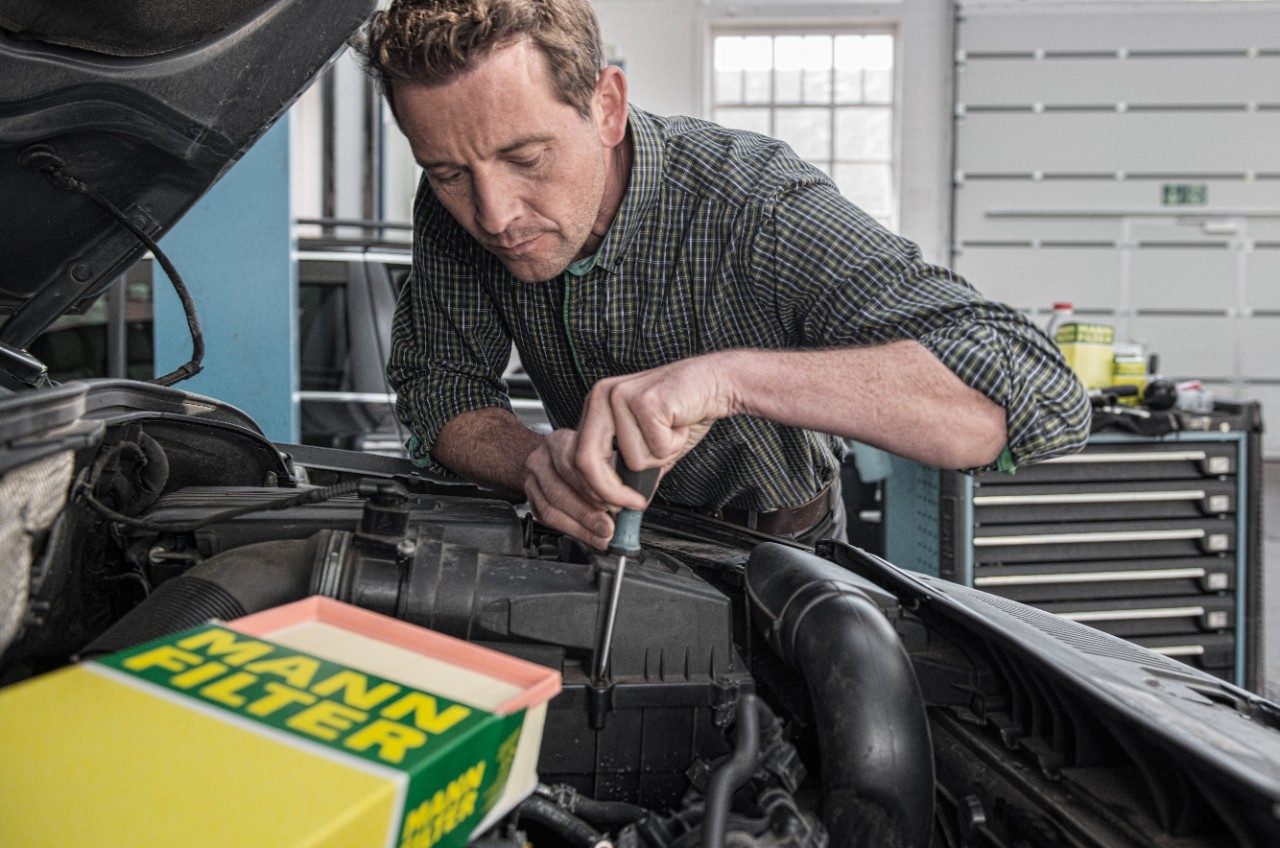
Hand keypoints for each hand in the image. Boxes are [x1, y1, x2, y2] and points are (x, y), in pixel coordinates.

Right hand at [523, 428, 617, 549]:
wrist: (554, 457)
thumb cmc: (584, 456)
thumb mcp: (603, 455)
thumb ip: (616, 475)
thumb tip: (634, 502)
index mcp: (561, 441)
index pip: (579, 465)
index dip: (603, 489)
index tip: (624, 505)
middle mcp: (542, 457)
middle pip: (562, 489)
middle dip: (589, 514)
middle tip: (610, 528)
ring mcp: (533, 477)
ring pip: (552, 506)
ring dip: (580, 525)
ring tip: (601, 535)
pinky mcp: (530, 496)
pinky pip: (546, 517)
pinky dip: (570, 529)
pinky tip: (588, 535)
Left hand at [575, 352, 740, 508]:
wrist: (715, 384)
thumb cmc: (684, 410)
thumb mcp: (651, 447)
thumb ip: (632, 472)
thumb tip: (622, 505)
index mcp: (597, 406)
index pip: (578, 456)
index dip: (595, 489)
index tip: (617, 505)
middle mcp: (602, 397)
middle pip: (587, 460)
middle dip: (612, 492)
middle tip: (636, 502)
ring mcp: (621, 396)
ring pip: (632, 459)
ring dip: (661, 456)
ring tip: (672, 432)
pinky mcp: (645, 400)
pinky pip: (656, 448)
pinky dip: (674, 445)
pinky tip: (680, 424)